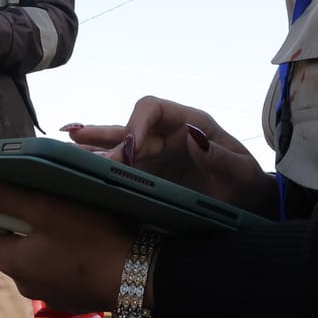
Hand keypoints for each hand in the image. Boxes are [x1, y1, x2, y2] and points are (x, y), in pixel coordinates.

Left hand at [0, 175, 130, 312]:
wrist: (141, 277)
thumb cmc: (92, 240)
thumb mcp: (45, 210)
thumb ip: (0, 197)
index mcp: (12, 261)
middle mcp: (24, 279)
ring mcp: (48, 288)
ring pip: (24, 252)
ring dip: (21, 231)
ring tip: (30, 206)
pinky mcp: (69, 289)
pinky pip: (47, 261)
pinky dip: (44, 244)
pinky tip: (61, 231)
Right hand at [67, 97, 276, 215]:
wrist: (250, 209)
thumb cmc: (248, 186)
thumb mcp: (243, 174)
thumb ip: (222, 158)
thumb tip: (193, 135)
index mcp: (190, 123)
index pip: (153, 108)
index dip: (136, 122)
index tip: (128, 147)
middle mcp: (168, 134)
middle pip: (130, 128)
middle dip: (107, 141)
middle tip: (80, 154)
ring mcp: (156, 156)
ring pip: (119, 145)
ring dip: (94, 147)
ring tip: (67, 145)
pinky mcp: (150, 176)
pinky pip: (121, 167)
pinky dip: (99, 163)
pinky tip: (77, 163)